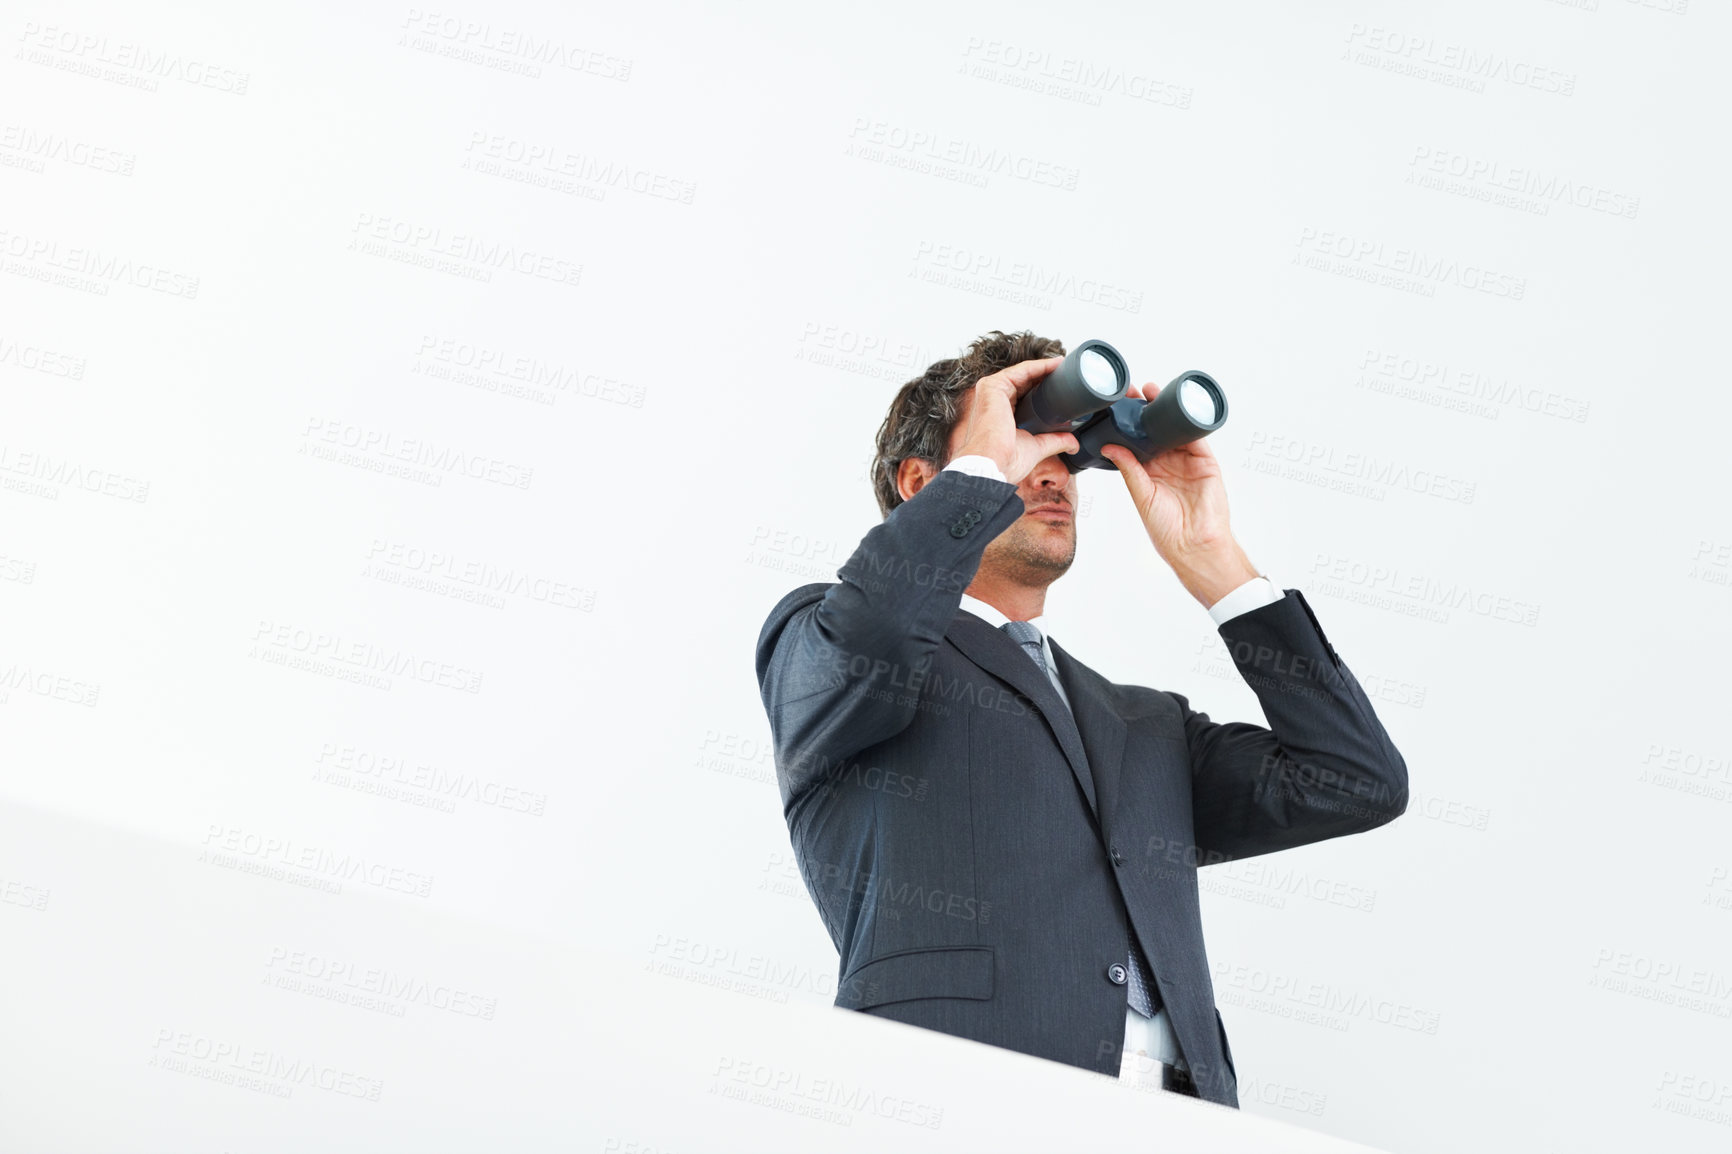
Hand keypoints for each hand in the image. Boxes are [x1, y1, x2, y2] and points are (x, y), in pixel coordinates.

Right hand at [950, 356, 1079, 482]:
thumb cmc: (1005, 461)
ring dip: (1046, 368)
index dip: (1044, 389)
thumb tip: (1073, 443)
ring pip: (1023, 374)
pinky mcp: (992, 386)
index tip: (1065, 386)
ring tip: (1067, 367)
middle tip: (1070, 374)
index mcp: (1000, 414)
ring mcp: (991, 392)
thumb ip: (1054, 441)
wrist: (992, 465)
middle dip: (1047, 377)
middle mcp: (993, 401)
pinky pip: (1021, 371)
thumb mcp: (1037, 448)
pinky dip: (1039, 366)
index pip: (1024, 395)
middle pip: (1024, 383)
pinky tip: (1056, 365)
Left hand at [1100, 382, 1257, 606]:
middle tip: (1131, 391)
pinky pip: (1197, 437)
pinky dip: (1189, 421)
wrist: (1194, 545)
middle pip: (1155, 430)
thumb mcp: (1142, 495)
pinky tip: (1180, 406)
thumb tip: (1109, 446)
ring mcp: (1187, 461)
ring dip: (1165, 410)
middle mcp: (1167, 463)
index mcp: (1148, 472)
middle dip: (1145, 410)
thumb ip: (1129, 469)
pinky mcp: (1206, 462)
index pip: (1136, 441)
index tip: (1114, 406)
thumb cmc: (1166, 530)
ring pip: (1175, 429)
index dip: (1127, 424)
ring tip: (1152, 391)